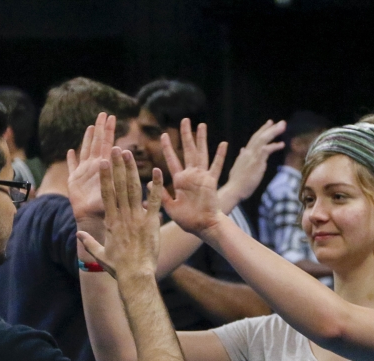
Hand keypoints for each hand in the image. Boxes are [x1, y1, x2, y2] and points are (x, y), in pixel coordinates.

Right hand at [68, 112, 117, 224]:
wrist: (92, 221)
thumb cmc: (108, 212)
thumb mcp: (120, 200)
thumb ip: (128, 192)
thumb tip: (147, 191)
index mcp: (106, 169)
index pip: (109, 146)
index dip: (110, 132)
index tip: (113, 118)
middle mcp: (95, 168)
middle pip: (98, 144)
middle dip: (101, 129)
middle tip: (105, 114)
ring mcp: (84, 173)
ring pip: (86, 151)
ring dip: (88, 139)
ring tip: (91, 126)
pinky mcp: (73, 181)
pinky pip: (71, 167)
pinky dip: (71, 160)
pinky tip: (71, 151)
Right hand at [77, 148, 163, 279]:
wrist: (135, 276)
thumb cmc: (118, 267)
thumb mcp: (100, 254)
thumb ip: (89, 242)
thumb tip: (78, 234)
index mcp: (111, 221)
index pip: (106, 194)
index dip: (104, 177)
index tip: (102, 162)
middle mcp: (123, 216)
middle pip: (119, 186)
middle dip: (117, 166)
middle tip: (116, 149)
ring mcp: (137, 218)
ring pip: (134, 189)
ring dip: (132, 170)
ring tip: (130, 154)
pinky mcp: (151, 223)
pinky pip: (154, 201)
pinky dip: (156, 186)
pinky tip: (157, 171)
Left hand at [160, 118, 226, 234]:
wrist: (203, 227)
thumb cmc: (187, 220)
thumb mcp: (170, 207)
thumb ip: (161, 194)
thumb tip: (150, 182)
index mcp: (180, 180)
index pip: (172, 159)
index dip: (168, 147)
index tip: (163, 135)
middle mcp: (191, 175)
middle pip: (188, 150)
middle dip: (186, 136)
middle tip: (185, 120)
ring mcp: (202, 177)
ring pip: (201, 153)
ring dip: (201, 139)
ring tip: (201, 125)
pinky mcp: (212, 182)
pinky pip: (217, 166)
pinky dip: (220, 155)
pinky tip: (223, 143)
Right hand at [222, 119, 285, 200]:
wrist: (234, 190)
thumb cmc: (237, 183)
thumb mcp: (238, 167)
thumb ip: (242, 158)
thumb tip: (242, 150)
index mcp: (244, 154)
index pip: (254, 139)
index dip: (262, 130)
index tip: (269, 123)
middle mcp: (247, 152)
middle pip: (259, 136)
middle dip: (270, 128)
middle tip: (280, 122)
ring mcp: (252, 156)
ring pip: (263, 140)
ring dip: (273, 132)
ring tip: (283, 126)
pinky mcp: (256, 162)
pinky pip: (266, 150)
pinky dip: (274, 146)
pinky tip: (281, 144)